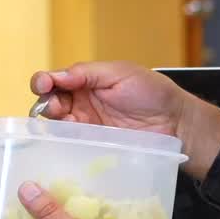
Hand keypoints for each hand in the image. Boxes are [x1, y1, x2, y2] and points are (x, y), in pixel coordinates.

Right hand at [31, 62, 219, 180]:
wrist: (176, 122)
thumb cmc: (153, 92)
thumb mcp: (120, 73)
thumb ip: (87, 72)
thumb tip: (58, 75)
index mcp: (86, 80)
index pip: (56, 79)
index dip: (44, 80)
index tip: (43, 84)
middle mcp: (82, 102)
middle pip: (50, 102)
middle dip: (44, 101)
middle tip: (51, 106)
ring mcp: (86, 125)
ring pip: (55, 124)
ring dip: (50, 121)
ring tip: (57, 120)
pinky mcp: (93, 145)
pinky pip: (70, 145)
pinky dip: (60, 142)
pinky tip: (61, 140)